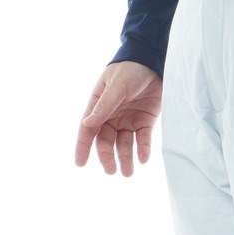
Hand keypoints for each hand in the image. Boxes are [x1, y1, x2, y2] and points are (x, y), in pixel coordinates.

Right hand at [75, 61, 162, 175]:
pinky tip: (143, 159)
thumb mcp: (116, 87)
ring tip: (128, 172)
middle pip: (106, 141)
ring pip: (124, 144)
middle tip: (111, 171)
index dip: (83, 147)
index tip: (80, 164)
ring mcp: (128, 120)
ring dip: (126, 158)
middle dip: (108, 157)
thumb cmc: (129, 70)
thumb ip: (104, 106)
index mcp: (99, 106)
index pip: (88, 130)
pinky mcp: (145, 122)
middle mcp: (112, 116)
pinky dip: (143, 149)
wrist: (153, 62)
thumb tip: (87, 124)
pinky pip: (142, 139)